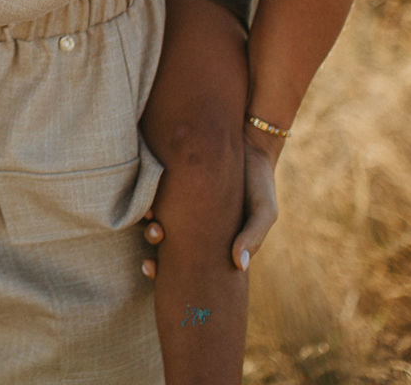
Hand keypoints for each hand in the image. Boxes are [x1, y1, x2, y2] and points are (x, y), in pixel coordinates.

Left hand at [140, 133, 280, 278]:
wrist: (253, 142)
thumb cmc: (260, 183)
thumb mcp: (263, 211)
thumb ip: (253, 236)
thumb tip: (240, 266)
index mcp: (212, 239)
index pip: (182, 261)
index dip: (161, 268)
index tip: (149, 267)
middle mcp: (194, 222)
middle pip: (162, 238)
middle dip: (152, 239)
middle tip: (155, 233)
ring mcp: (184, 200)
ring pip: (155, 214)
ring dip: (146, 218)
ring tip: (150, 217)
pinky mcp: (176, 177)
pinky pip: (154, 190)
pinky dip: (147, 196)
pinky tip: (147, 198)